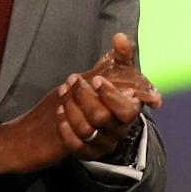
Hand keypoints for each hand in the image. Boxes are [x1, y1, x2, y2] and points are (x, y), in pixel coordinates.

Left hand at [0, 34, 159, 174]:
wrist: (87, 117)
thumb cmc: (102, 91)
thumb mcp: (113, 72)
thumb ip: (121, 55)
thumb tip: (120, 37)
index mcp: (130, 111)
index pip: (127, 110)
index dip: (111, 95)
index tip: (96, 79)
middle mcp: (119, 131)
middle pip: (102, 117)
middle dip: (84, 96)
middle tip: (73, 80)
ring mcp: (103, 144)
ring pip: (86, 130)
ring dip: (71, 107)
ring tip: (64, 91)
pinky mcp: (86, 154)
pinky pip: (74, 145)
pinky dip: (65, 127)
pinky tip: (60, 112)